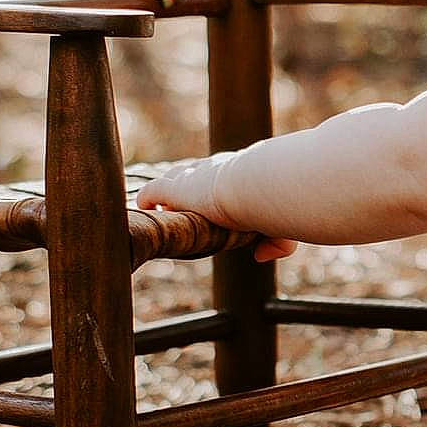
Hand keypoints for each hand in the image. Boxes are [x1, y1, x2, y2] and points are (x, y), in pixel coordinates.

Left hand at [136, 156, 297, 263]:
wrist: (257, 186)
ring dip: (167, 194)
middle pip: (194, 173)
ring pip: (172, 179)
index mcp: (239, 170)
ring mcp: (192, 179)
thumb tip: (260, 256)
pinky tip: (143, 207)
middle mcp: (214, 170)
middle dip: (187, 184)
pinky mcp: (174, 189)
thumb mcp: (282, 227)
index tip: (213, 199)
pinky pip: (152, 191)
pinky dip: (147, 199)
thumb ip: (278, 244)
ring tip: (161, 209)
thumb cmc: (275, 204)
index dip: (215, 184)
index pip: (222, 173)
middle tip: (183, 205)